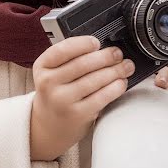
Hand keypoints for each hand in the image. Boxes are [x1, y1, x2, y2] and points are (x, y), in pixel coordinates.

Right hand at [30, 36, 134, 160]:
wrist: (49, 124)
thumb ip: (70, 58)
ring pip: (95, 79)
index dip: (83, 43)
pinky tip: (121, 83)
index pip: (63, 49)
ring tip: (125, 67)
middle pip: (83, 64)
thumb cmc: (56, 92)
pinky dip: (115, 88)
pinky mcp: (77, 114)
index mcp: (42, 66)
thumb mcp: (52, 72)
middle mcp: (49, 83)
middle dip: (106, 56)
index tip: (97, 42)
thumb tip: (102, 47)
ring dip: (115, 71)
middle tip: (117, 54)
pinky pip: (101, 97)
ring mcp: (62, 100)